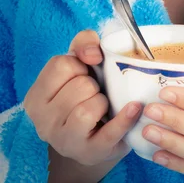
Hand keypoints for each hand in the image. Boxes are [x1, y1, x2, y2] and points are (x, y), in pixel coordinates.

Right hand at [24, 29, 141, 166]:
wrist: (93, 137)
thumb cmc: (84, 94)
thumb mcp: (79, 63)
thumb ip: (84, 42)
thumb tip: (93, 53)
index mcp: (37, 95)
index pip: (60, 64)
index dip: (79, 65)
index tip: (83, 73)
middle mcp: (43, 121)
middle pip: (79, 86)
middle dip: (93, 84)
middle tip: (92, 94)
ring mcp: (64, 140)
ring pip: (89, 107)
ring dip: (102, 101)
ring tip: (101, 107)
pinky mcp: (89, 153)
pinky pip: (109, 132)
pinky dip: (124, 119)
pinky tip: (134, 108)